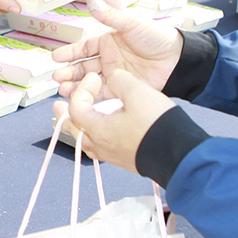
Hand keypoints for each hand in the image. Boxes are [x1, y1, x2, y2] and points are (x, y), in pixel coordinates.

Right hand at [51, 2, 183, 93]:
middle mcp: (109, 58)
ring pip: (89, 81)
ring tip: (63, 90)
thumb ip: (109, 15)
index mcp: (108, 41)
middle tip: (57, 77)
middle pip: (83, 66)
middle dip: (68, 72)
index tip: (56, 58)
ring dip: (76, 86)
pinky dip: (90, 96)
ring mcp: (114, 74)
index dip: (70, 53)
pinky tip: (80, 99)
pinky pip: (102, 93)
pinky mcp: (121, 88)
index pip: (84, 47)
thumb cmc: (157, 37)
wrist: (177, 60)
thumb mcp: (131, 23)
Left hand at [57, 71, 174, 172]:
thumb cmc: (158, 125)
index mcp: (98, 128)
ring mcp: (113, 156)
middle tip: (58, 106)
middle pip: (73, 130)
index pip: (76, 107)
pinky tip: (103, 133)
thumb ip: (119, 80)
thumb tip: (113, 77)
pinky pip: (101, 149)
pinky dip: (94, 137)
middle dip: (65, 115)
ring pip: (85, 142)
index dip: (82, 89)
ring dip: (78, 128)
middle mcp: (101, 145)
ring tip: (78, 120)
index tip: (95, 78)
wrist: (180, 153)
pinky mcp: (125, 160)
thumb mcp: (138, 92)